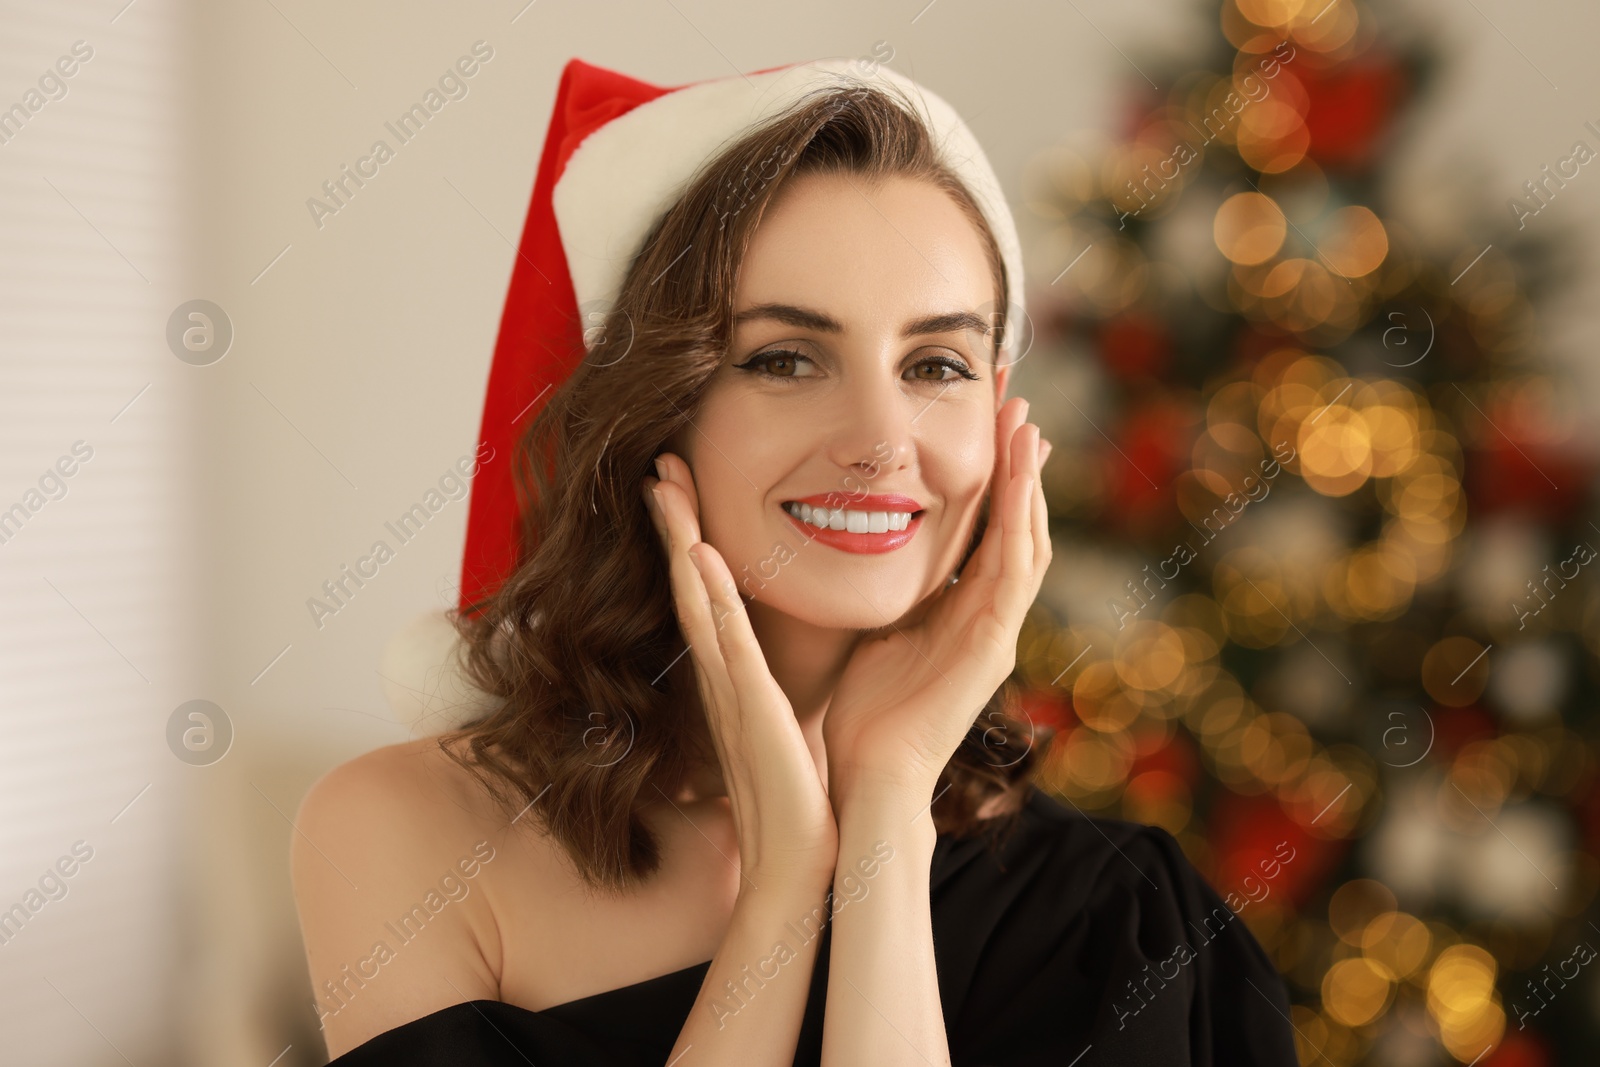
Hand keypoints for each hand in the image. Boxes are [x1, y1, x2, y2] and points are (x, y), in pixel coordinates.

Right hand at [644, 453, 838, 884]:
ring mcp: (730, 688)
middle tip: (658, 466)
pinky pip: (726, 642)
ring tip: (665, 487)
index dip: (690, 539)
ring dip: (681, 541)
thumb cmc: (793, 794)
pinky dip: (709, 598)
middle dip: (673, 524)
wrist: (796, 856)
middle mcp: (721, 674)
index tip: (681, 490)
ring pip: (698, 600)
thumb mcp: (781, 722)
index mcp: (733, 674)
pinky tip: (699, 557)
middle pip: (689, 583)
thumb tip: (775, 664)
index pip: (706, 593)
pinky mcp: (750, 707)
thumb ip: (770, 688)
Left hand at [822, 397, 1051, 807]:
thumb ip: (892, 591)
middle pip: (1014, 523)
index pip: (983, 526)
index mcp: (960, 610)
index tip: (983, 416)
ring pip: (1025, 539)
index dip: (988, 472)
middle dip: (1016, 462)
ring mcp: (996, 630)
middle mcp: (988, 615)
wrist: (869, 775)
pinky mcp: (992, 646)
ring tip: (1027, 423)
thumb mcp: (879, 629)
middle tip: (1017, 400)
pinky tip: (1019, 479)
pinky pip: (1014, 572)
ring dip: (1027, 480)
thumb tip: (866, 543)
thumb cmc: (865, 711)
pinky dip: (1020, 522)